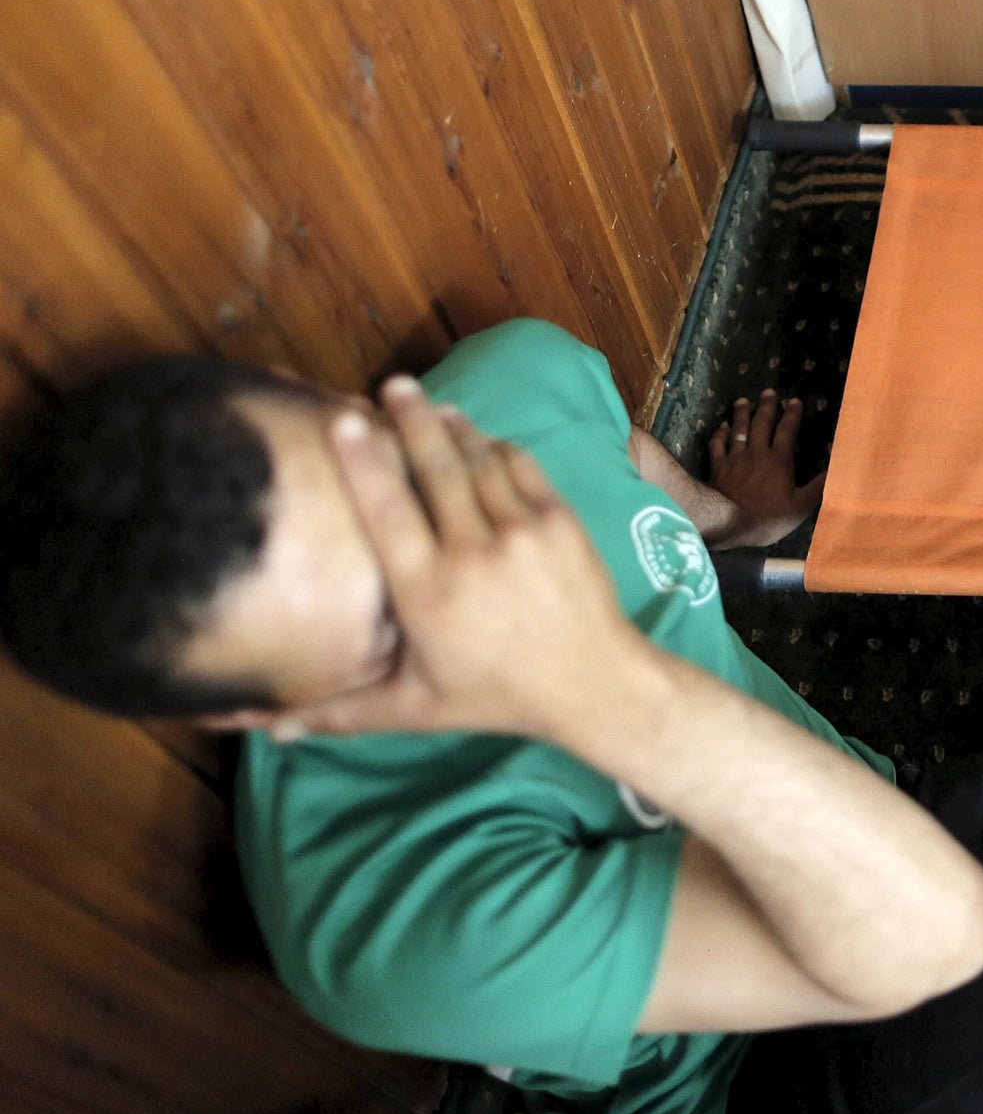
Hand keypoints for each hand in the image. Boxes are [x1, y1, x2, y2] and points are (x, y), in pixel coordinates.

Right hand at [265, 378, 644, 743]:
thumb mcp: (412, 710)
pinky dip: (492, 445)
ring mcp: (522, 531)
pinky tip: (473, 432)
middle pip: (434, 469)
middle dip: (408, 421)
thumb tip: (258, 726)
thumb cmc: (494, 697)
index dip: (364, 461)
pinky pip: (518, 466)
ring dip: (449, 426)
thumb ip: (335, 712)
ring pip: (477, 460)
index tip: (342, 420)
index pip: (387, 511)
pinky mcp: (559, 520)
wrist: (592, 684)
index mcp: (429, 593)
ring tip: (422, 401)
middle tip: (388, 387)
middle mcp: (474, 554)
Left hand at [707, 390, 826, 547]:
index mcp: (779, 460)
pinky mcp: (718, 468)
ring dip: (742, 414)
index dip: (791, 415)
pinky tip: (722, 426)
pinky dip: (719, 434)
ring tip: (744, 400)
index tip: (794, 400)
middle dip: (767, 407)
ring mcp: (735, 459)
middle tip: (768, 391)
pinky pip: (717, 446)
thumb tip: (837, 469)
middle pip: (762, 424)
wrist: (727, 521)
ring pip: (739, 430)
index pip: (787, 431)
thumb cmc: (767, 517)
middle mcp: (757, 453)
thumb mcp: (800, 507)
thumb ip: (818, 487)